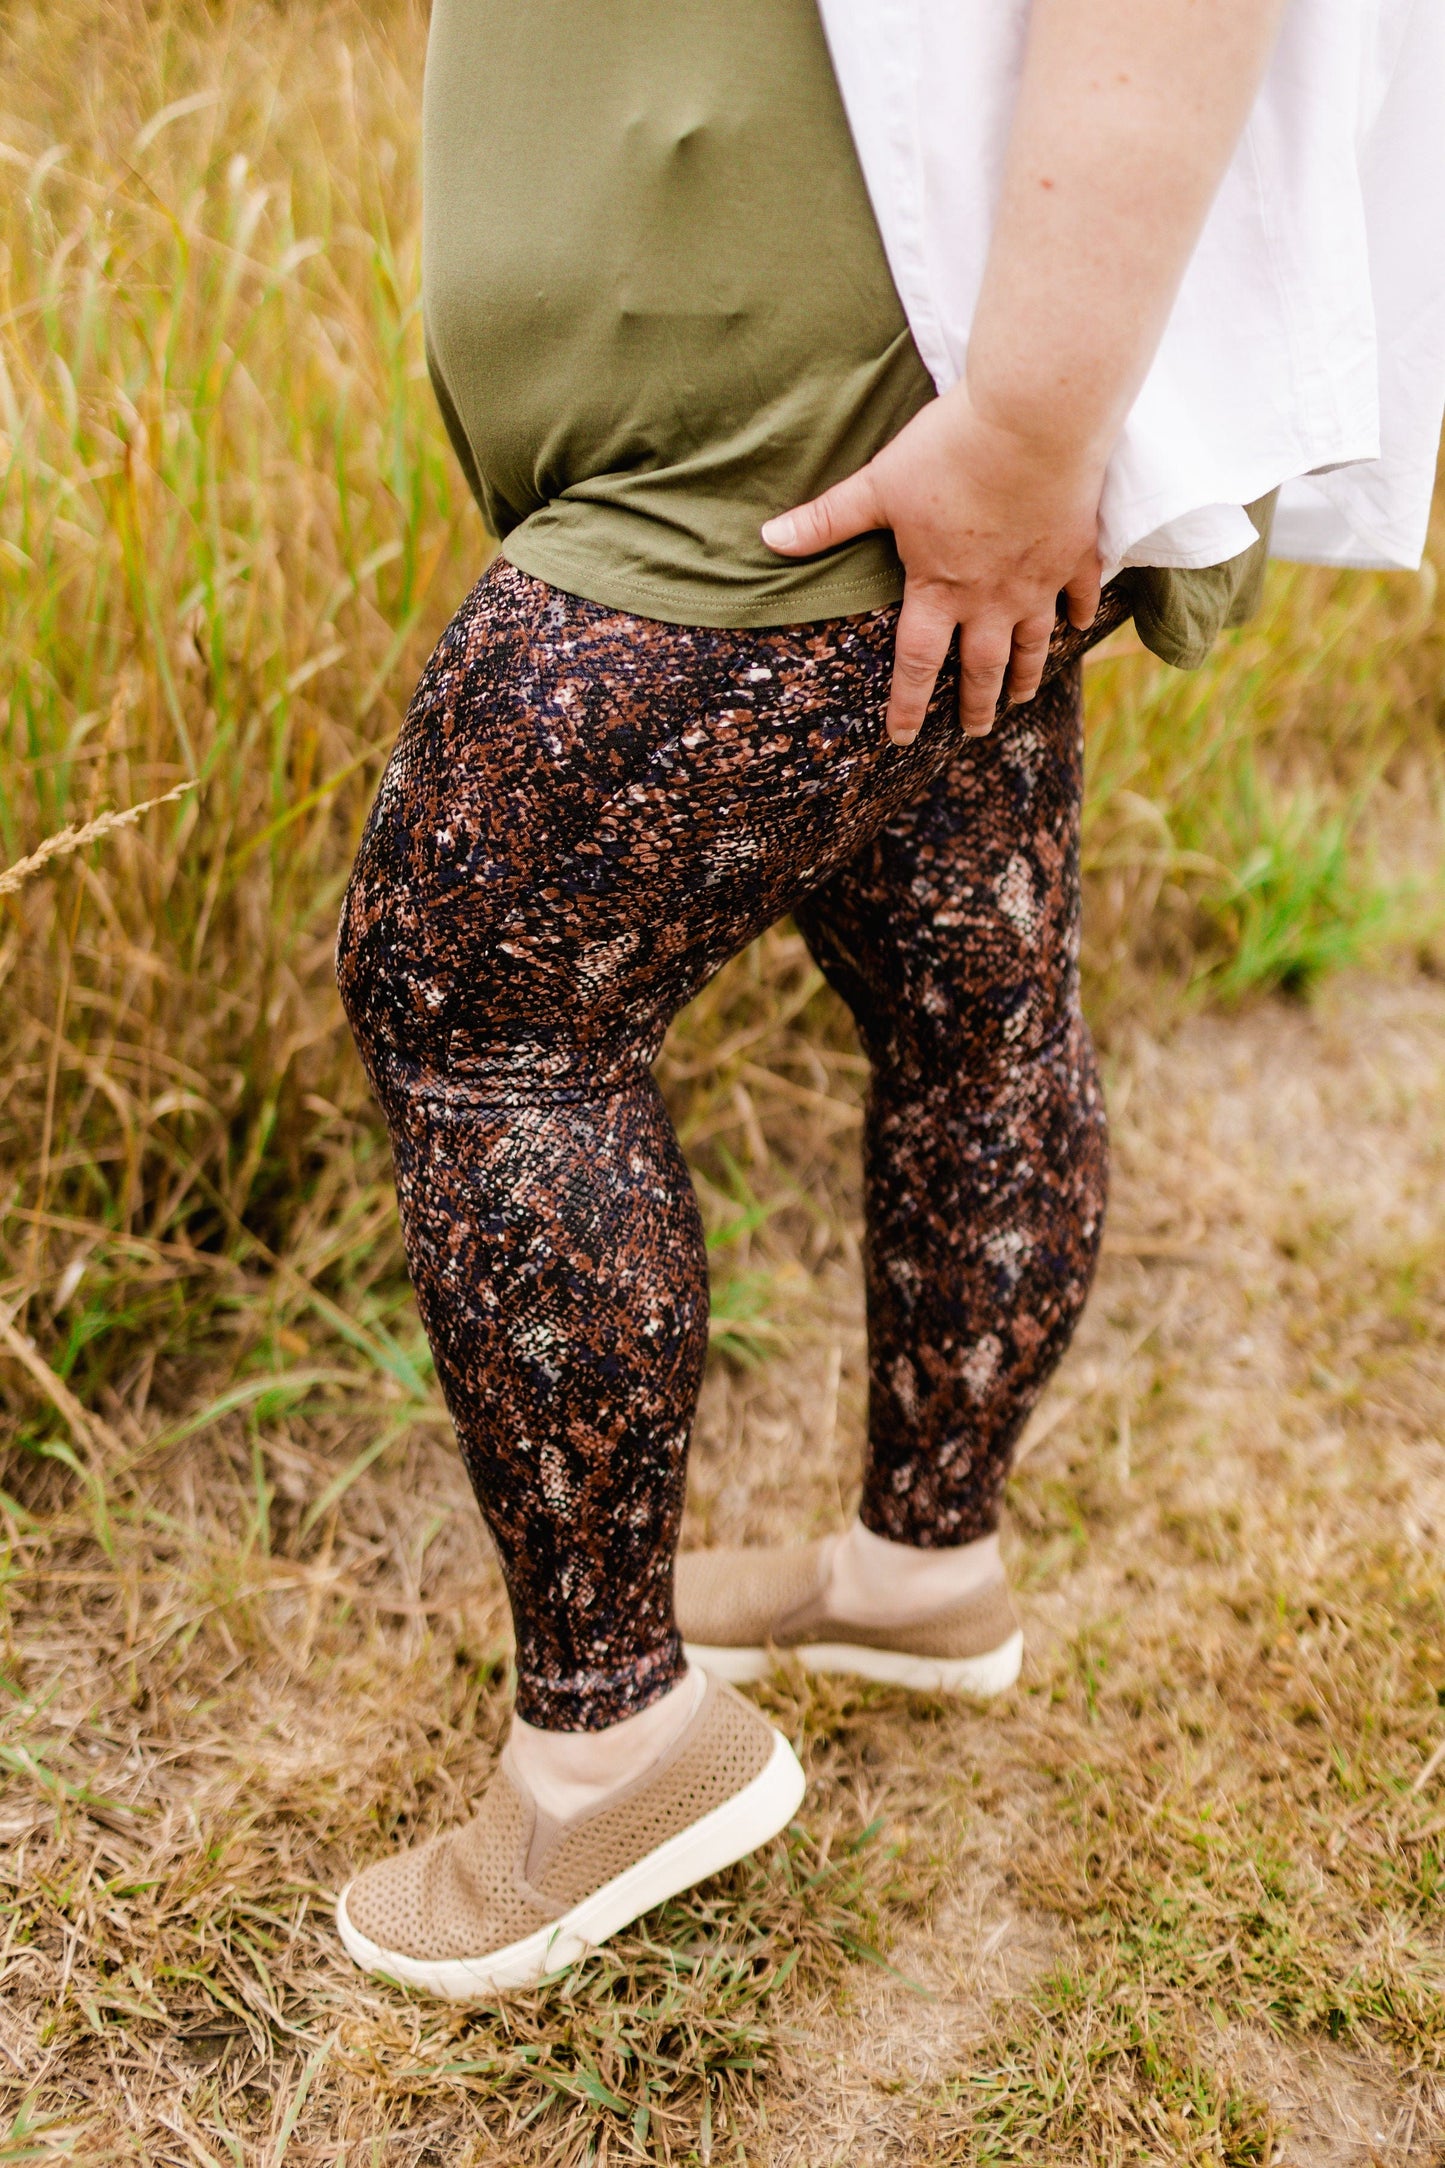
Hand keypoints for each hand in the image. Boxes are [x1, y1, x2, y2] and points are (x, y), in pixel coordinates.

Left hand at [761, 381, 1103, 744]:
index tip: (902, 739)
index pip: (917, 663)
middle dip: (975, 706)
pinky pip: (1080, 594)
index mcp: (939, 589)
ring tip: (1021, 698)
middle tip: (973, 732)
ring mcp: (1038, 580)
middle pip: (981, 667)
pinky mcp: (1076, 551)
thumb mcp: (879, 484)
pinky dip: (1081, 613)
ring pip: (1033, 643)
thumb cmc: (950, 450)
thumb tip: (767, 538)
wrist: (1034, 420)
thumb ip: (827, 519)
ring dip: (1026, 675)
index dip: (907, 705)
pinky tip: (1081, 626)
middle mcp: (991, 599)